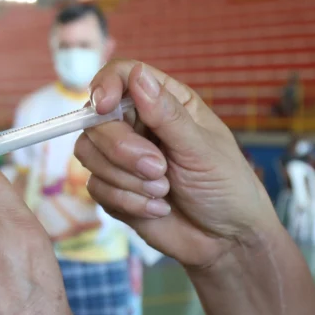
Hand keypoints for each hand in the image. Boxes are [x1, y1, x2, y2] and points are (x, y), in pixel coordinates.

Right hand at [75, 61, 276, 267]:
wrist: (226, 240)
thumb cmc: (226, 187)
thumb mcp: (201, 149)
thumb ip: (166, 114)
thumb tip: (137, 75)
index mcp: (165, 102)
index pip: (121, 76)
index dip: (105, 86)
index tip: (103, 106)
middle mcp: (139, 125)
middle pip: (97, 119)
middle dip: (122, 149)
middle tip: (159, 169)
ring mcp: (123, 158)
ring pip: (88, 153)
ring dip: (125, 178)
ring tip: (164, 192)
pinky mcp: (115, 189)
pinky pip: (96, 187)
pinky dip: (127, 201)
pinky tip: (159, 209)